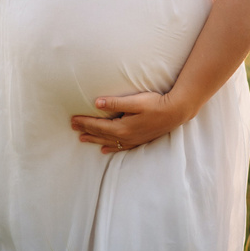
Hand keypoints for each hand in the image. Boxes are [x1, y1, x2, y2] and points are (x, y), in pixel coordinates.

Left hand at [72, 91, 190, 153]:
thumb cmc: (156, 103)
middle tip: (73, 128)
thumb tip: (96, 103)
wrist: (176, 112)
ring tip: (82, 139)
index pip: (98, 125)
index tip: (73, 120)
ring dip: (94, 140)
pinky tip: (105, 149)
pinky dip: (111, 148)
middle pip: (101, 134)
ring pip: (108, 142)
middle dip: (86, 131)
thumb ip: (115, 102)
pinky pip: (120, 147)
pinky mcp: (139, 140)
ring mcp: (133, 140)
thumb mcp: (135, 101)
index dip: (84, 122)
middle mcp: (125, 137)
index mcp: (122, 127)